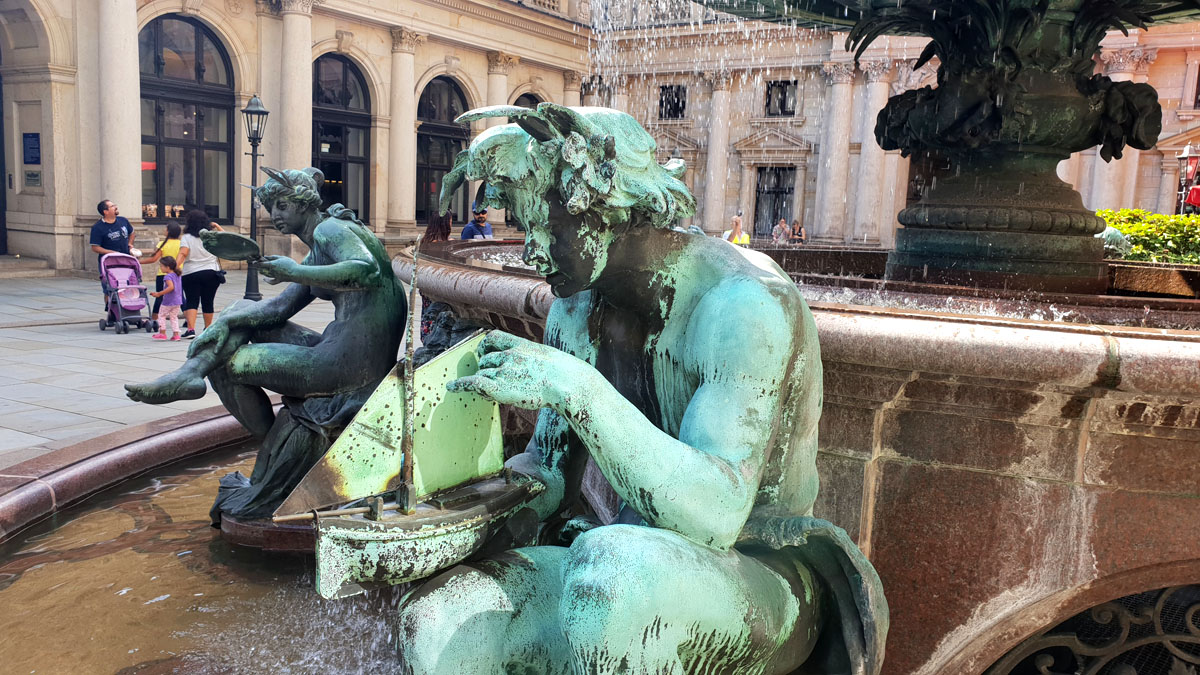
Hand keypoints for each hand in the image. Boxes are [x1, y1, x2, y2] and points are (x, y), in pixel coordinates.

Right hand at [187, 321, 229, 356]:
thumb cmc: (224, 330)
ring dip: (191, 347)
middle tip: (188, 357)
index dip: (193, 350)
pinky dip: (194, 344)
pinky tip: (194, 348)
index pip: (196, 344)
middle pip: (193, 343)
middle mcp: (202, 335)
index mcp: (206, 336)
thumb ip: (219, 345)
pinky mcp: (204, 334)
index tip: (190, 356)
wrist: (223, 321)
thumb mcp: (223, 338)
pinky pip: (197, 340)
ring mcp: (203, 334)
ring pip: (194, 341)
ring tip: (190, 354)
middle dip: (190, 350)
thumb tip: (215, 353)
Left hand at [257, 255, 299, 284]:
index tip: (253, 261)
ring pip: (265, 275)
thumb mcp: (282, 258)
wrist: (296, 273)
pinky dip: (267, 280)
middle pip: (262, 270)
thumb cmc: (289, 264)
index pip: (261, 264)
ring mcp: (275, 276)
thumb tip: (266, 257)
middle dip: (258, 267)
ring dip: (261, 272)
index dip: (256, 262)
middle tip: (256, 264)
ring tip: (259, 269)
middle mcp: (272, 271)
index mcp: (272, 265)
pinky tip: (264, 279)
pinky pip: (271, 281)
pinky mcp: (279, 280)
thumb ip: (273, 257)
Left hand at [447, 332, 592, 411]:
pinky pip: (473, 383)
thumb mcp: (547, 358)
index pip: (493, 338)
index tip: (483, 352)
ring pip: (482, 374)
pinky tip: (452, 387)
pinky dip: (461, 384)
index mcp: (520, 345)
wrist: (567, 382)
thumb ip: (533, 359)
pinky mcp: (499, 387)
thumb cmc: (564, 374)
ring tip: (497, 393)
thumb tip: (532, 370)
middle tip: (493, 381)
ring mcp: (503, 370)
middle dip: (486, 369)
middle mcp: (508, 355)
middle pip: (486, 360)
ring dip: (483, 382)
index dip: (485, 346)